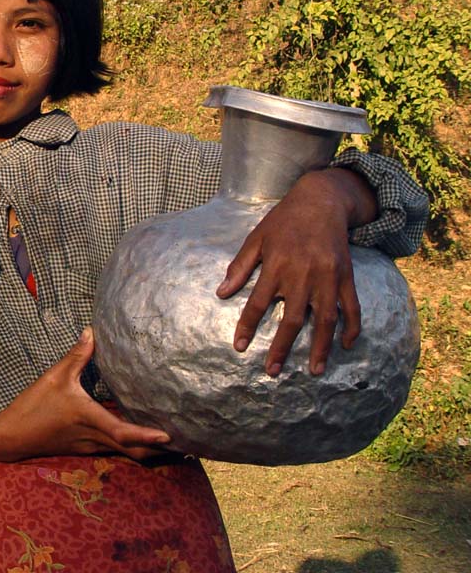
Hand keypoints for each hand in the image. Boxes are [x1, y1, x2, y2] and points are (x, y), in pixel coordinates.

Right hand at [0, 327, 169, 461]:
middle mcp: (94, 438)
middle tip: (183, 443)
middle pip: (133, 452)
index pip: (125, 433)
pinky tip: (137, 435)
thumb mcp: (54, 376)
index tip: (170, 435)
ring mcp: (90, 446)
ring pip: (125, 453)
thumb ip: (76, 355)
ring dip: (146, 449)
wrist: (12, 437)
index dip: (148, 436)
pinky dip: (130, 445)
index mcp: (90, 419)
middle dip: (158, 450)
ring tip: (167, 440)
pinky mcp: (84, 447)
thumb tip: (91, 331)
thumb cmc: (34, 406)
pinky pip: (114, 449)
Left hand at [218, 169, 374, 376]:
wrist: (321, 201)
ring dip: (319, 347)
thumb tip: (222, 292)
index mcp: (276, 266)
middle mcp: (302, 274)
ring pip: (324, 319)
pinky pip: (352, 306)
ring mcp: (327, 277)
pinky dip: (352, 326)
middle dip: (281, 348)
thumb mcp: (256, 238)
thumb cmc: (283, 221)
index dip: (247, 326)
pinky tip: (346, 345)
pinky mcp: (347, 275)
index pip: (258, 303)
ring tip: (313, 371)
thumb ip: (240, 267)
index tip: (239, 347)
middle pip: (291, 319)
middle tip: (272, 372)